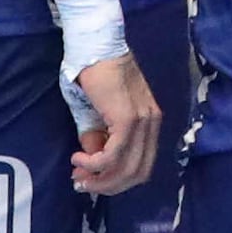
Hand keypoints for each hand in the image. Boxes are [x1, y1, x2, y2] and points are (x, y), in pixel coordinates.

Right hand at [66, 46, 160, 195]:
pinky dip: (95, 164)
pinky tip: (79, 158)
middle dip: (109, 185)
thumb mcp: (97, 113)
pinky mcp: (128, 119)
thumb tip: (93, 160)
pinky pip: (114, 155)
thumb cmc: (95, 74)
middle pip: (138, 174)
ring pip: (127, 168)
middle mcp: (153, 123)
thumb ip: (98, 136)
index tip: (90, 179)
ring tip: (78, 173)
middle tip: (82, 183)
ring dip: (100, 178)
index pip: (143, 165)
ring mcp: (143, 122)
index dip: (117, 180)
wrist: (95, 46)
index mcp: (151, 121)